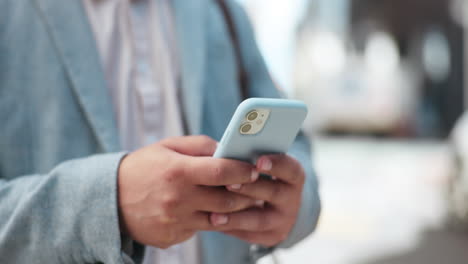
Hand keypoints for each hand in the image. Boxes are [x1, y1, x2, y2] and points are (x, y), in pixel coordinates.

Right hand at [117, 136, 259, 248]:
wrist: (109, 199)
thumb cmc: (143, 167)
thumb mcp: (167, 147)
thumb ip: (200, 145)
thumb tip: (227, 150)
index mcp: (178, 172)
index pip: (223, 171)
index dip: (244, 170)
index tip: (254, 169)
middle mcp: (178, 199)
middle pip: (227, 200)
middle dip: (247, 194)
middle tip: (256, 188)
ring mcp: (175, 221)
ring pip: (218, 219)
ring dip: (233, 210)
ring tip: (240, 200)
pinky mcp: (172, 237)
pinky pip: (200, 230)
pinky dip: (208, 220)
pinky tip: (208, 210)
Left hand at [211, 154, 304, 246]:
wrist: (274, 205)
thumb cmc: (260, 177)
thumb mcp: (261, 166)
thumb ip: (249, 160)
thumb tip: (225, 153)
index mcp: (293, 177)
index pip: (291, 169)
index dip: (277, 164)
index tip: (259, 161)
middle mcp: (292, 199)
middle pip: (274, 193)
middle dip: (250, 188)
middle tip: (229, 184)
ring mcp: (283, 220)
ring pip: (260, 220)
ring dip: (236, 217)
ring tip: (215, 215)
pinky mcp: (271, 236)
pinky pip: (249, 234)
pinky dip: (231, 228)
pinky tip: (214, 223)